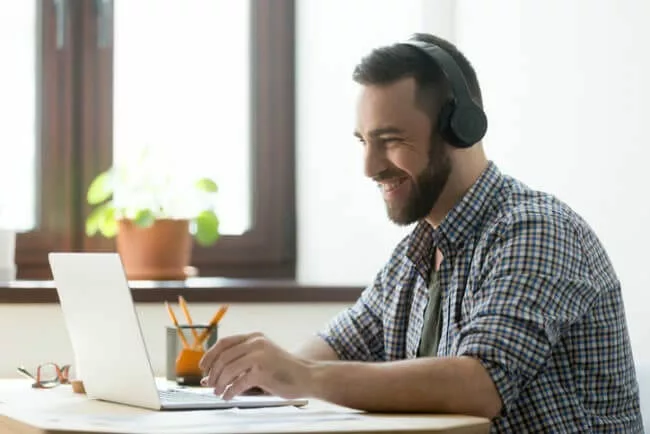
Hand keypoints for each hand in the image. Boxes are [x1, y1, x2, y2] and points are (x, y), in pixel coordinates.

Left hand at [199, 332, 313, 399]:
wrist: (307, 376)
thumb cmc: (283, 370)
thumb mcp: (261, 359)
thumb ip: (239, 364)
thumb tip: (210, 377)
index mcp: (254, 337)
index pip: (224, 343)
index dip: (210, 355)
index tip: (204, 368)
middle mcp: (256, 343)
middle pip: (223, 357)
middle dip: (213, 373)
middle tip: (210, 384)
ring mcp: (260, 356)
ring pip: (228, 369)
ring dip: (220, 383)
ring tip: (219, 392)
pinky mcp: (263, 372)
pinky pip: (239, 383)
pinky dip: (230, 391)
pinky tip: (229, 396)